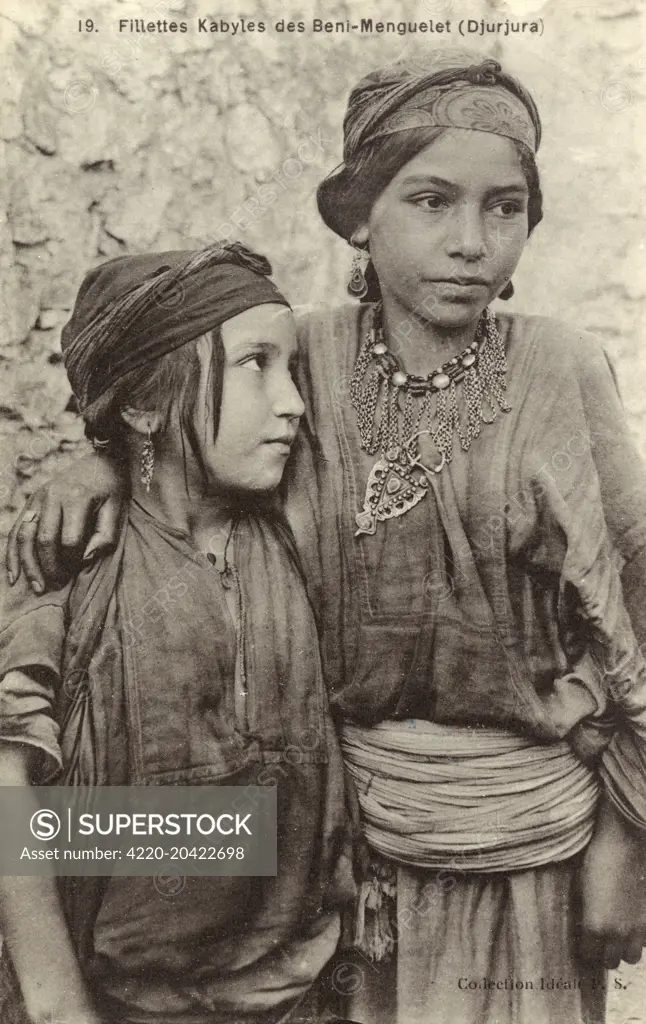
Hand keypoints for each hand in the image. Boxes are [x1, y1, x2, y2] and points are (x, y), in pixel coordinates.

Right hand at [6, 454, 125, 591]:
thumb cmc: (112, 488)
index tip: (79, 570)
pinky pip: (16, 530)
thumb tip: (84, 559)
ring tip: (37, 588)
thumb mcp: (118, 508)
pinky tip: (13, 576)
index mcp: (77, 498)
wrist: (100, 459)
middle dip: (49, 567)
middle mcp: (52, 496)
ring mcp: (38, 498)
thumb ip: (106, 535)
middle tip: (58, 585)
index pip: (70, 539)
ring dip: (28, 565)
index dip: (73, 560)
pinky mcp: (31, 502)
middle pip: (44, 540)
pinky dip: (12, 554)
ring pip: (24, 537)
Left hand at [579, 794, 645, 967]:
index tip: (584, 943)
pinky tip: (634, 921)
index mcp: (595, 925)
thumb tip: (582, 923)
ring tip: (619, 932)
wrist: (627, 841)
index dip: (585, 950)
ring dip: (624, 948)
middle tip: (601, 940)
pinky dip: (640, 937)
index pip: (588, 956)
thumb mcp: (580, 885)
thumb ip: (583, 911)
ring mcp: (639, 929)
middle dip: (604, 953)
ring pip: (632, 956)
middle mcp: (618, 933)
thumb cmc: (598, 857)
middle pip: (611, 962)